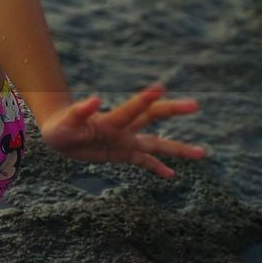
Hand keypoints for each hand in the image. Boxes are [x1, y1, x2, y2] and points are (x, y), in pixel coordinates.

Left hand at [40, 81, 206, 178]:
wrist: (60, 133)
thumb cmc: (61, 125)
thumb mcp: (67, 121)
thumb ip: (81, 110)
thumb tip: (94, 99)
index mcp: (110, 120)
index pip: (132, 109)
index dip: (145, 99)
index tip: (161, 88)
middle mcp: (123, 128)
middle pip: (152, 117)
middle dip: (172, 111)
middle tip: (195, 104)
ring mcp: (125, 140)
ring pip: (156, 143)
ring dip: (177, 148)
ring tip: (201, 153)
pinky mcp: (122, 153)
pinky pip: (144, 161)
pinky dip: (157, 167)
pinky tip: (172, 174)